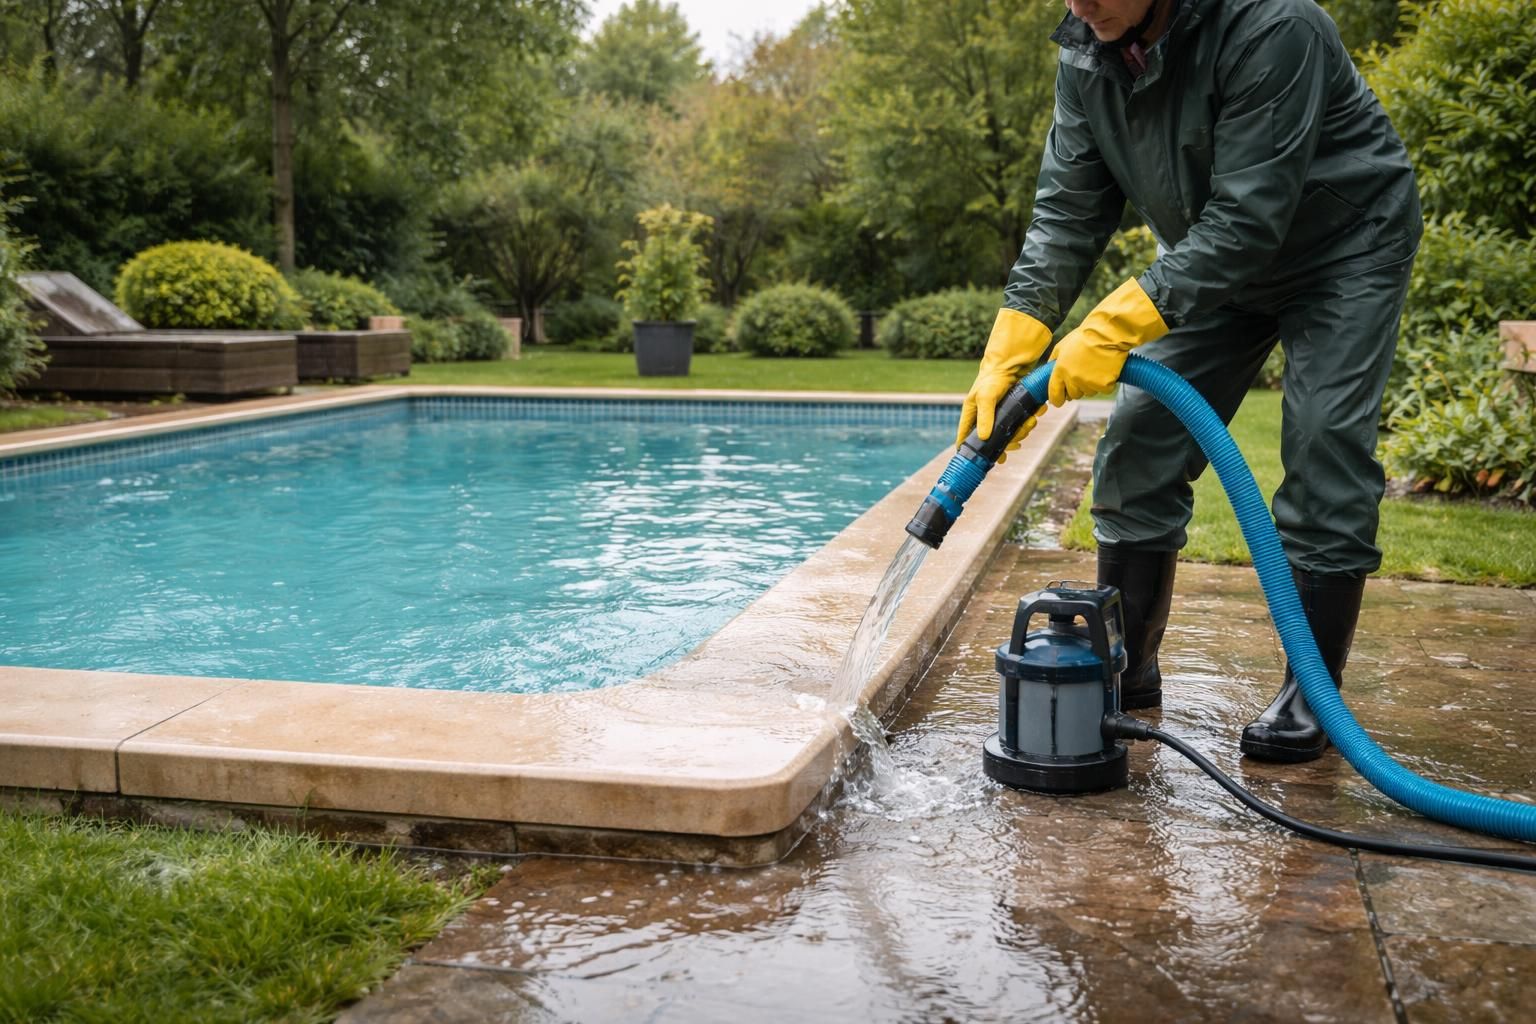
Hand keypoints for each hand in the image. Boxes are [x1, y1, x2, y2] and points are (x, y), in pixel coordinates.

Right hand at [957, 308, 1052, 448]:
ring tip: (1031, 422)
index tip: (983, 462)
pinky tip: (1036, 415)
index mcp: (971, 416)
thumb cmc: (993, 378)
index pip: (965, 439)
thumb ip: (985, 417)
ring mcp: (1000, 416)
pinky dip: (1030, 422)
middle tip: (1018, 442)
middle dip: (1008, 443)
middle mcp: (984, 418)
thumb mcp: (986, 396)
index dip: (973, 453)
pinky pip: (1021, 424)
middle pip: (993, 442)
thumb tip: (984, 438)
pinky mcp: (1014, 412)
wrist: (1013, 363)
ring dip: (1023, 432)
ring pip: (1010, 434)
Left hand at [1048, 277, 1167, 406]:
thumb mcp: (1062, 345)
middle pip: (1073, 395)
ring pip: (1088, 393)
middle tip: (1084, 373)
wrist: (1107, 334)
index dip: (1057, 399)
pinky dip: (1106, 383)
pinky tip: (1106, 369)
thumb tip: (1049, 368)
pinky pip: (1103, 390)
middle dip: (1077, 387)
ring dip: (1091, 384)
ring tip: (1096, 367)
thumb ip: (1054, 359)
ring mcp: (1088, 383)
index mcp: (1060, 370)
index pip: (1054, 394)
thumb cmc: (1085, 336)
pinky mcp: (1104, 385)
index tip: (1059, 401)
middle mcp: (1073, 379)